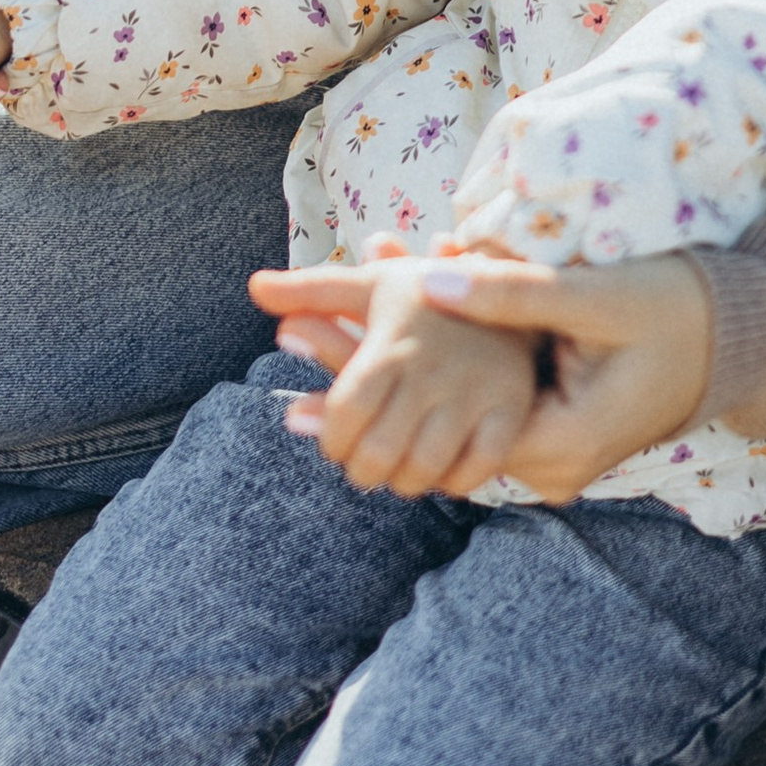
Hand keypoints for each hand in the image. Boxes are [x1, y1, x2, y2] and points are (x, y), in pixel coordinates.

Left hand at [250, 263, 538, 498]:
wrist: (511, 286)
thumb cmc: (425, 293)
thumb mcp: (370, 284)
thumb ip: (311, 291)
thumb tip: (253, 287)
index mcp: (391, 343)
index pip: (344, 416)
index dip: (331, 441)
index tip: (336, 443)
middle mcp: (431, 370)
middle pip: (379, 453)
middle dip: (363, 471)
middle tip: (364, 467)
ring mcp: (475, 392)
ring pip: (424, 469)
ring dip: (404, 481)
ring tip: (397, 471)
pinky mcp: (510, 410)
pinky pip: (476, 469)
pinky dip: (454, 480)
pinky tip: (442, 468)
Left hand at [408, 256, 713, 504]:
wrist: (735, 335)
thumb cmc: (674, 310)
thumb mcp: (595, 295)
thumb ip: (513, 294)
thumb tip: (430, 279)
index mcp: (561, 447)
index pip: (451, 424)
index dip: (411, 358)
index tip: (377, 294)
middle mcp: (553, 472)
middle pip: (458, 418)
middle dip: (423, 347)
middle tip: (393, 264)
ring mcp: (557, 462)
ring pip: (475, 410)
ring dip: (447, 350)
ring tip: (412, 270)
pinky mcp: (559, 440)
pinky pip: (500, 405)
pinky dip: (477, 360)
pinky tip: (455, 298)